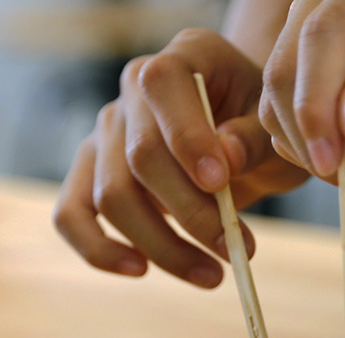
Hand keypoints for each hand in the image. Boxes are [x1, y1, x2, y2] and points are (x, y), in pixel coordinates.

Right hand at [53, 28, 314, 288]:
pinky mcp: (90, 173)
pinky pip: (71, 214)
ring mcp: (106, 131)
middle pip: (138, 155)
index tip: (221, 184)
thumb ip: (253, 138)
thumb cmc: (261, 127)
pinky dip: (98, 249)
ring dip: (162, 246)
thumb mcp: (274, 127)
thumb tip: (225, 158)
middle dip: (189, 212)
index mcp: (184, 56)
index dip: (186, 136)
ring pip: (112, 196)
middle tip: (236, 249)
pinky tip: (139, 270)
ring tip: (211, 275)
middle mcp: (134, 88)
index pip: (162, 85)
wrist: (243, 135)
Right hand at [260, 0, 344, 195]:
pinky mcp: (309, 74)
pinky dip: (327, 156)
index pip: (322, 36)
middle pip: (286, 71)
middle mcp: (335, 2)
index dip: (315, 103)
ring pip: (281, 105)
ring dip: (327, 156)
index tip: (331, 163)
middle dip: (320, 140)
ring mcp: (315, 37)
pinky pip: (289, 123)